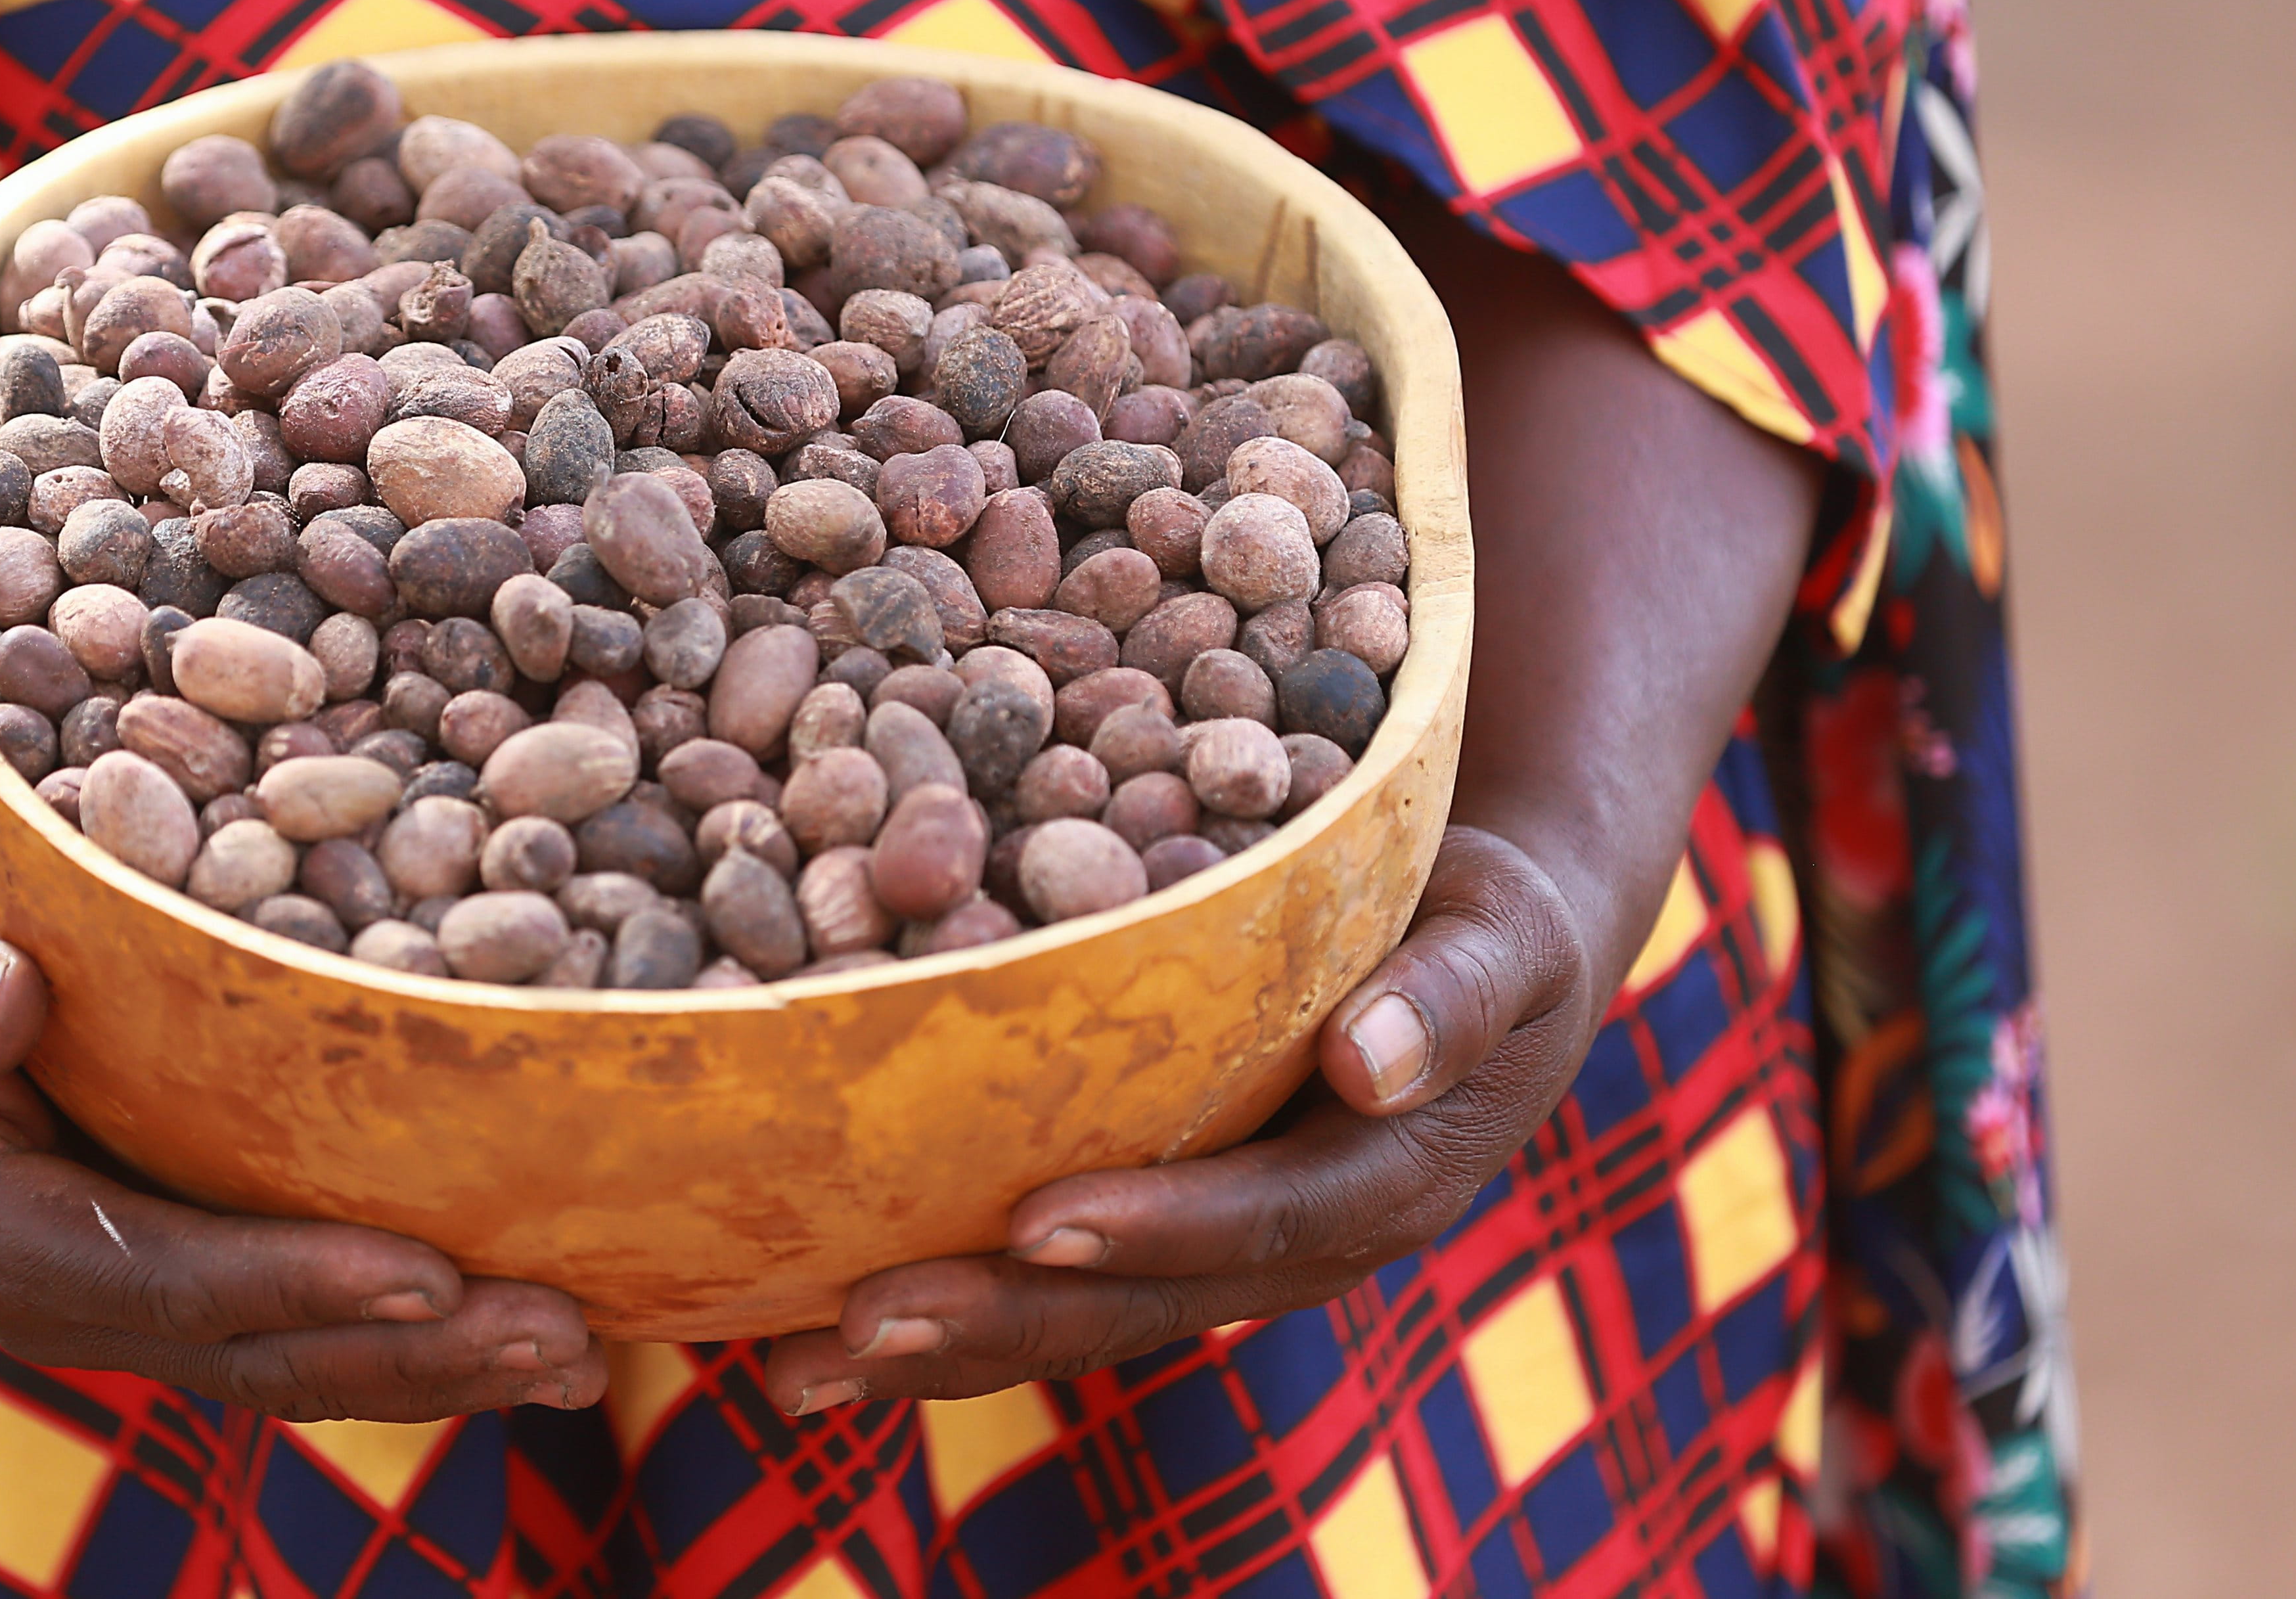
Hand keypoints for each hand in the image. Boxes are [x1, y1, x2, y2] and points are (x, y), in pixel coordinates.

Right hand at [0, 887, 609, 1422]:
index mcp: (4, 1244)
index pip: (175, 1280)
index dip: (300, 1283)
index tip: (429, 1273)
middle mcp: (81, 1304)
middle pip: (266, 1354)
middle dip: (419, 1357)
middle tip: (565, 1340)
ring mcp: (136, 1305)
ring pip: (304, 1362)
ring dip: (446, 1369)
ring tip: (586, 1357)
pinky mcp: (181, 1278)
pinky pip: (307, 1324)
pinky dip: (418, 1336)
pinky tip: (535, 1323)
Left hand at [757, 827, 1606, 1410]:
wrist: (1489, 958)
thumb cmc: (1490, 925)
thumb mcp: (1501, 941)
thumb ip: (1449, 998)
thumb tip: (1372, 1066)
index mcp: (1379, 1186)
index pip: (1258, 1219)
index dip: (1157, 1228)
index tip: (1042, 1223)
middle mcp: (1289, 1248)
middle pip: (1137, 1302)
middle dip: (1000, 1320)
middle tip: (863, 1322)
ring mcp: (1215, 1256)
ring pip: (1070, 1317)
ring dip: (937, 1348)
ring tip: (794, 1370)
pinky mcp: (1151, 1232)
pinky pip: (1040, 1285)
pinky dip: (936, 1309)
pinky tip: (800, 1329)